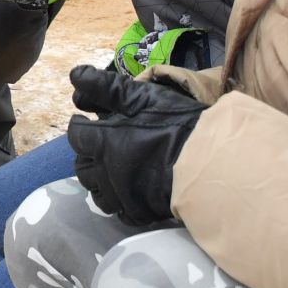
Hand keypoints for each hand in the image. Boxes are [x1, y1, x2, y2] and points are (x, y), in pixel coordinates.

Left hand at [64, 64, 204, 224]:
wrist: (212, 159)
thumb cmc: (175, 123)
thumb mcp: (142, 96)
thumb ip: (105, 86)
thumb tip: (75, 75)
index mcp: (103, 142)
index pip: (75, 135)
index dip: (80, 127)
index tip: (87, 122)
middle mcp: (106, 172)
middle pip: (82, 167)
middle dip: (87, 155)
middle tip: (100, 146)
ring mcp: (122, 195)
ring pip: (97, 193)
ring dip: (99, 180)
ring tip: (112, 169)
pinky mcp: (139, 212)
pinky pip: (120, 211)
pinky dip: (120, 201)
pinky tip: (129, 190)